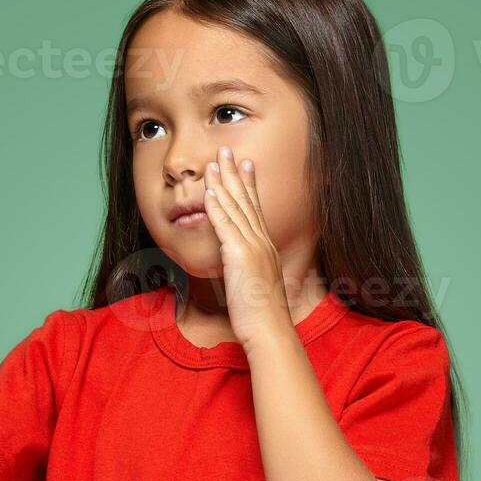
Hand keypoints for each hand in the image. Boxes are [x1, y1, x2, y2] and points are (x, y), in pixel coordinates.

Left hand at [200, 145, 292, 350]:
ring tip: (214, 163)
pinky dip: (218, 208)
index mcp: (265, 247)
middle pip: (246, 200)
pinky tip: (210, 192)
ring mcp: (252, 248)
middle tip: (227, 150)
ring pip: (235, 208)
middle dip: (235, 174)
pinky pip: (226, 227)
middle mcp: (261, 242)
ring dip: (223, 183)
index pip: (256, 208)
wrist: (270, 330)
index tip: (245, 164)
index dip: (249, 184)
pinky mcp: (240, 256)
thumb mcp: (255, 285)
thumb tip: (238, 265)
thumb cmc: (262, 315)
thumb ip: (247, 270)